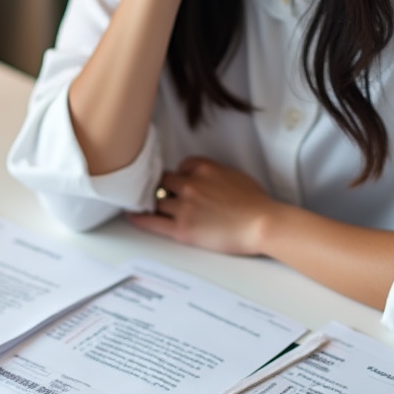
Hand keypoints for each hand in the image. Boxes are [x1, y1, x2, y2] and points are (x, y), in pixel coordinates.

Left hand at [126, 157, 277, 255]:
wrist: (261, 224)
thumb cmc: (256, 203)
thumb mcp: (235, 175)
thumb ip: (214, 173)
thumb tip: (204, 179)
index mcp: (204, 168)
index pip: (181, 165)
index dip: (181, 175)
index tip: (180, 182)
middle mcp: (190, 184)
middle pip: (164, 181)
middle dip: (163, 187)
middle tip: (161, 193)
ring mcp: (183, 206)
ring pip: (157, 199)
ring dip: (154, 202)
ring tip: (146, 205)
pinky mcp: (181, 228)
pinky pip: (152, 221)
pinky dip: (139, 217)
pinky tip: (132, 215)